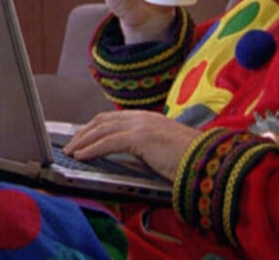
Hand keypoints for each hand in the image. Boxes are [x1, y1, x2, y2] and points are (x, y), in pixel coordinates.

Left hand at [63, 109, 199, 180]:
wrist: (207, 160)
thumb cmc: (189, 160)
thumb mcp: (162, 150)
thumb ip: (145, 148)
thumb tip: (130, 157)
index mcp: (147, 119)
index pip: (113, 118)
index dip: (94, 127)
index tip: (82, 137)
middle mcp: (142, 118)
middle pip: (103, 121)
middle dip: (84, 132)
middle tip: (71, 144)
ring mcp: (141, 125)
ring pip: (102, 130)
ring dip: (83, 141)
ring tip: (71, 151)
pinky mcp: (141, 137)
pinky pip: (108, 142)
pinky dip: (92, 149)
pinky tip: (82, 156)